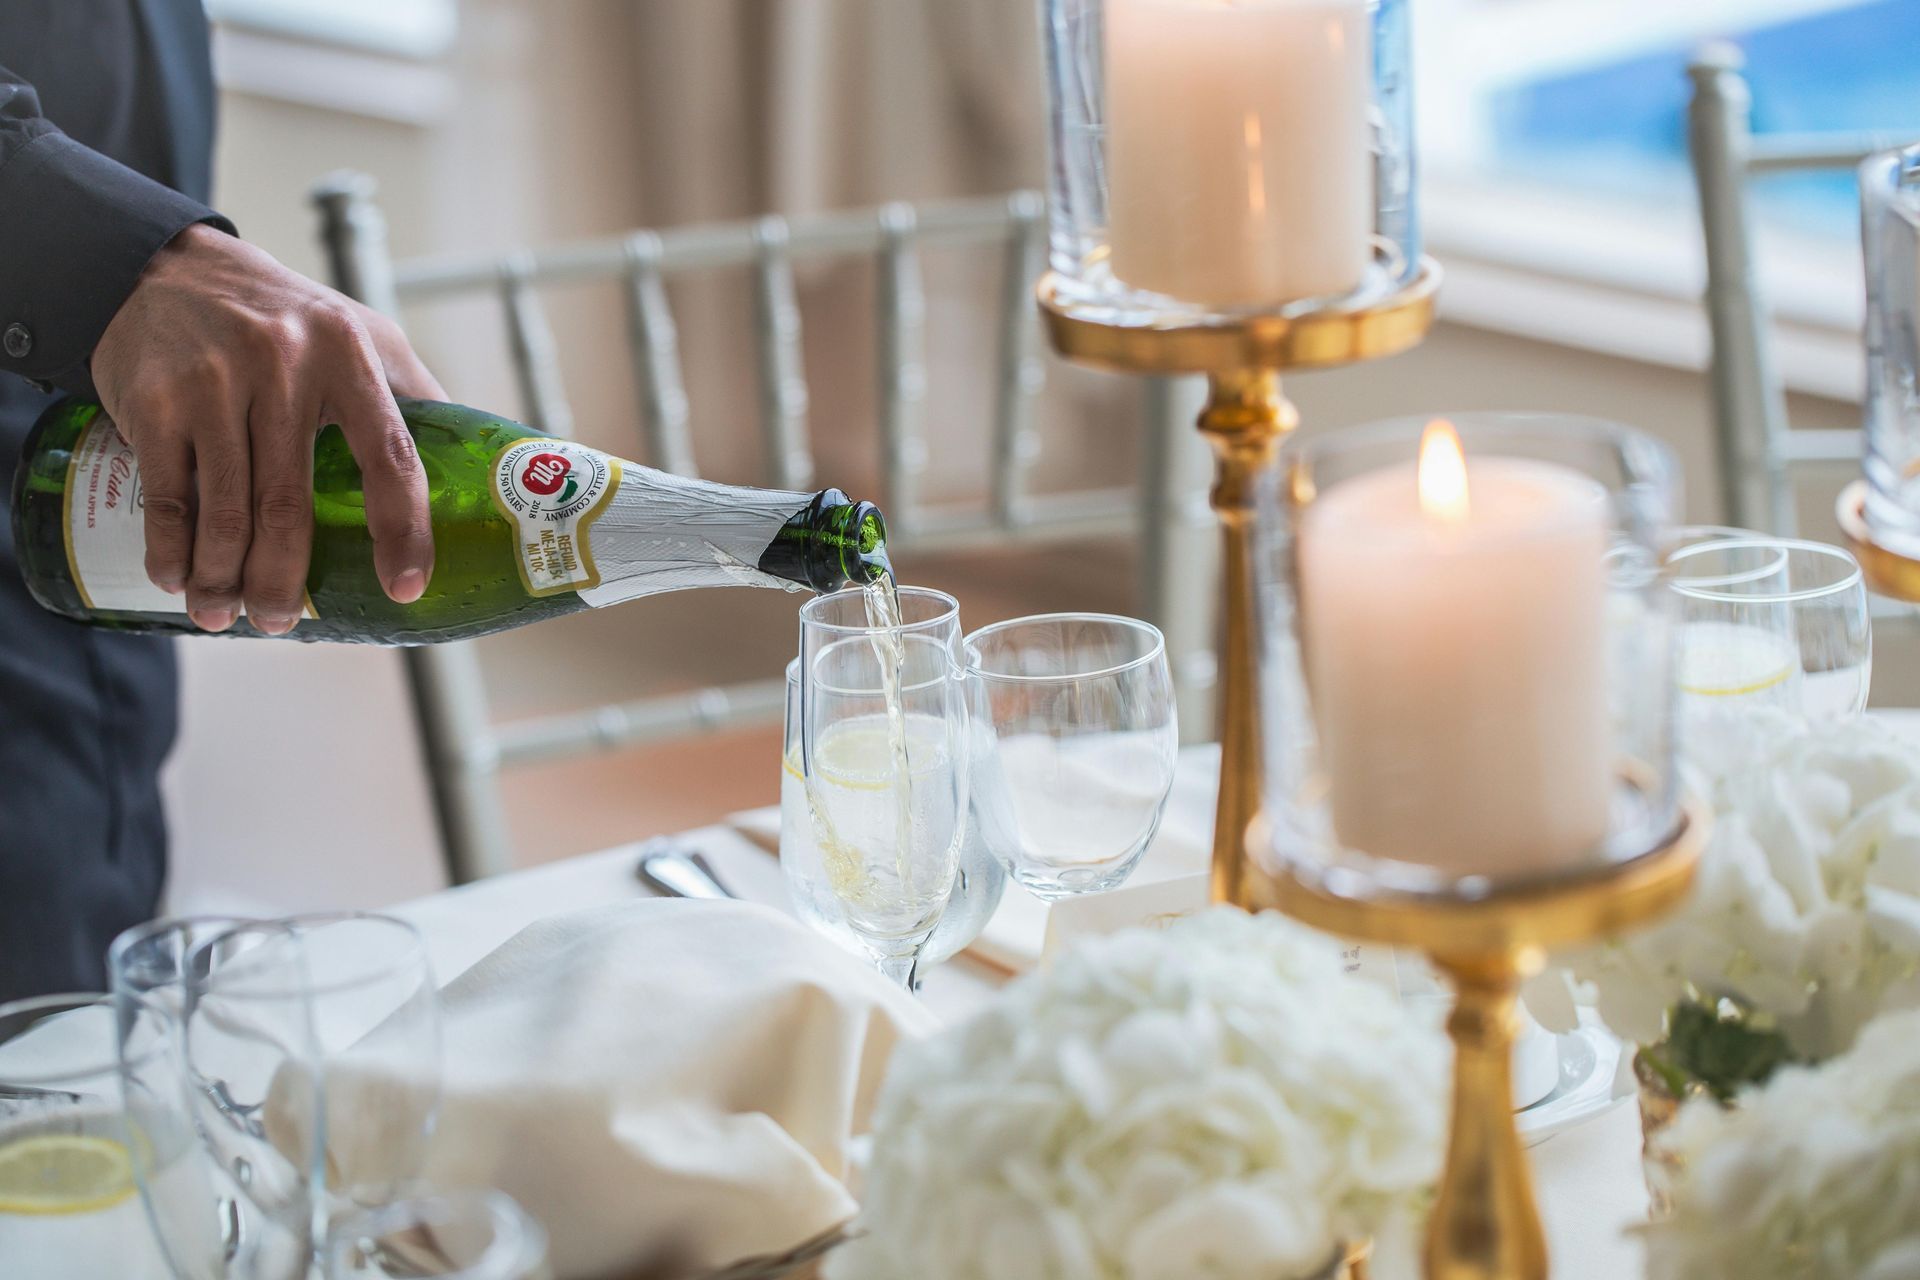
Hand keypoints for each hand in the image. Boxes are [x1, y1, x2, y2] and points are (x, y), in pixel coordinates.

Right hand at [90, 224, 445, 633]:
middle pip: (291, 506)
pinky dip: (172, 549)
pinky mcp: (155, 398)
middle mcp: (285, 366)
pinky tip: (177, 577)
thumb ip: (412, 393)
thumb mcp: (358, 332)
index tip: (404, 588)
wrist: (165, 265)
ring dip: (223, 579)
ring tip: (223, 616)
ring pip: (227, 512)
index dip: (404, 531)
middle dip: (283, 581)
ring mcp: (215, 382)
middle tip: (280, 624)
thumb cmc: (282, 315)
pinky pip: (168, 495)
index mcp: (350, 356)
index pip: (392, 457)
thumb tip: (474, 467)